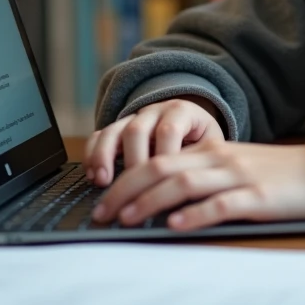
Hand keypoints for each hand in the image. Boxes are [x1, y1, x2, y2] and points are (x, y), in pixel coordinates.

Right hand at [83, 97, 223, 186]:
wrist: (194, 122)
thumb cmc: (203, 142)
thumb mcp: (212, 146)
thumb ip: (202, 162)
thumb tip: (194, 193)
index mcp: (181, 112)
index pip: (170, 130)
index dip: (164, 156)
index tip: (164, 183)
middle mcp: (155, 111)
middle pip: (138, 130)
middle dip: (133, 161)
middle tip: (134, 189)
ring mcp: (134, 118)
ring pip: (114, 130)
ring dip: (105, 156)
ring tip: (102, 181)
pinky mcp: (118, 128)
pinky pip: (100, 134)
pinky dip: (93, 153)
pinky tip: (92, 175)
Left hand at [91, 139, 304, 230]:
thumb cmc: (278, 176)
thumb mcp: (235, 169)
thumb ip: (202, 178)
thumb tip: (159, 203)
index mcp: (211, 152)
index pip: (157, 159)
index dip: (125, 178)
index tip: (102, 199)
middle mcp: (220, 160)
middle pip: (162, 168)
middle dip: (126, 190)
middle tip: (102, 213)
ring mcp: (239, 177)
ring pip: (185, 183)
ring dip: (151, 201)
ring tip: (128, 218)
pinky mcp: (259, 198)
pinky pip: (222, 204)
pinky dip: (196, 214)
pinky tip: (177, 225)